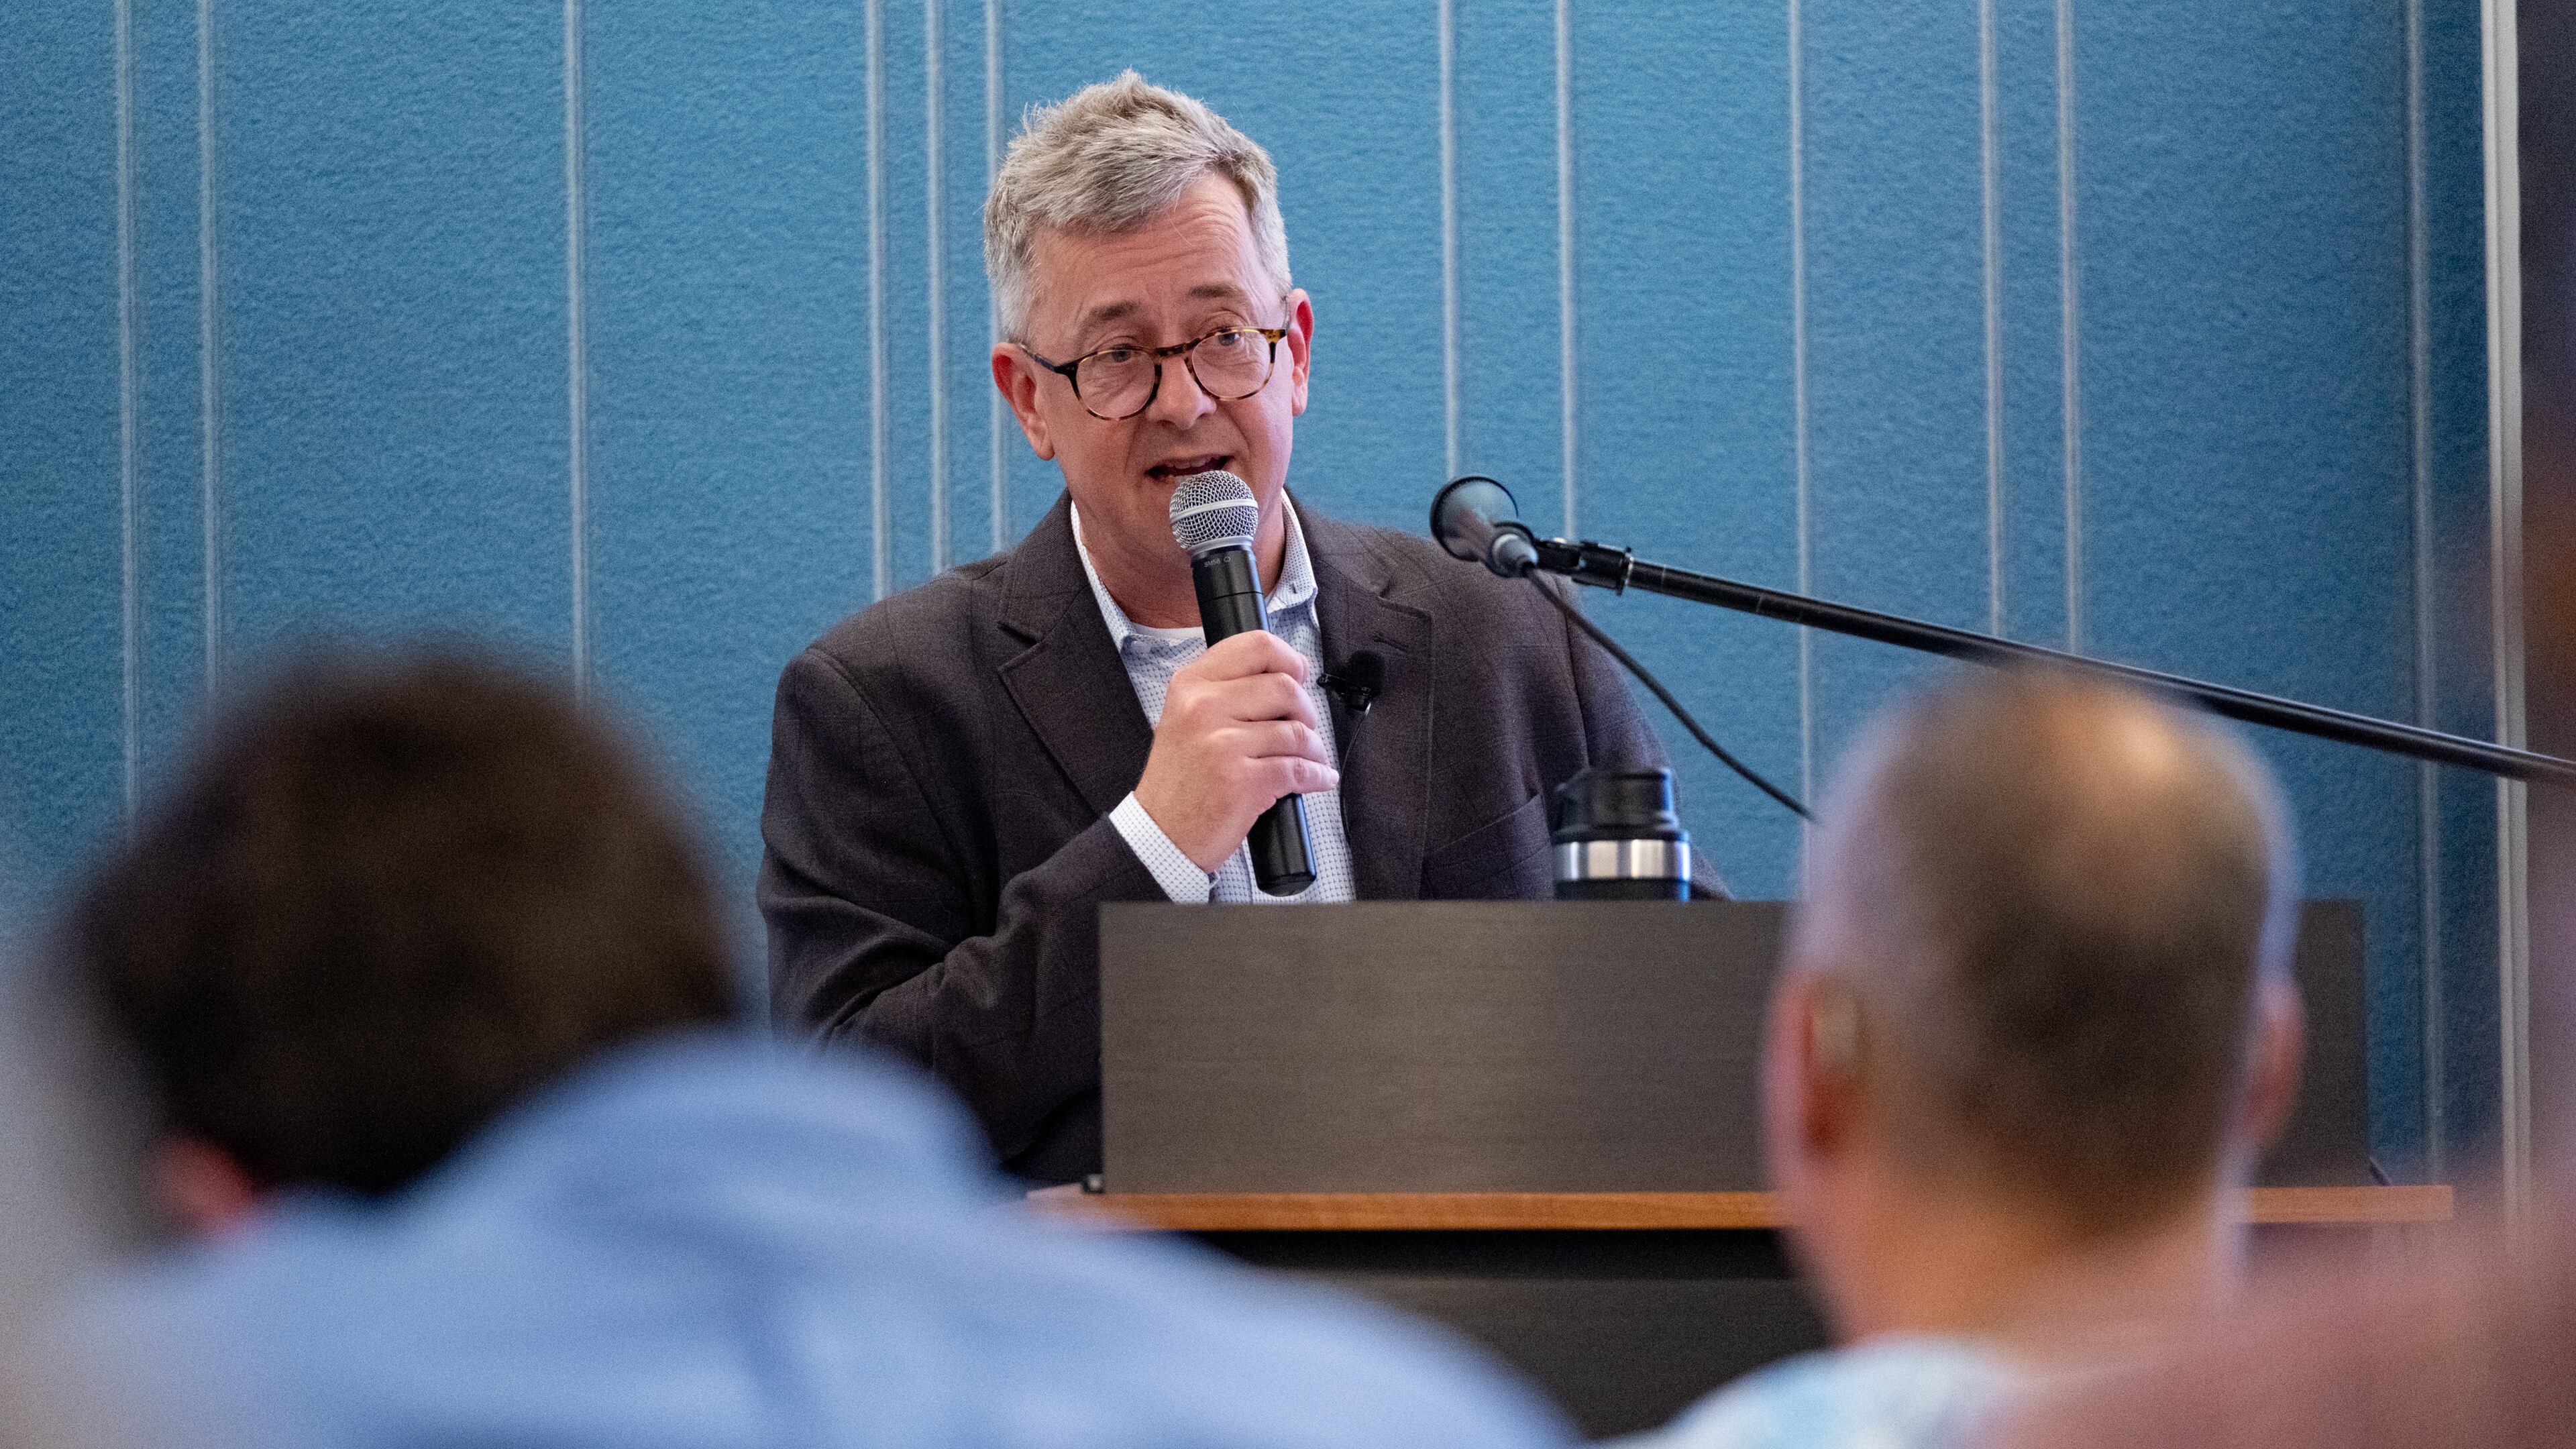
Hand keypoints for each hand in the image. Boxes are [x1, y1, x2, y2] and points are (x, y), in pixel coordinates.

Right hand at [1132, 630, 1338, 871]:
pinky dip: (1316, 775)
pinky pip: (1298, 769)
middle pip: (1284, 687)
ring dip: (1314, 747)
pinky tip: (1318, 778)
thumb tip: (1286, 677)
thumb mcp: (1184, 718)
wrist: (1160, 832)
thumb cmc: (1178, 780)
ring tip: (1310, 757)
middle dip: (1306, 710)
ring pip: (1296, 730)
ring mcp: (1222, 744)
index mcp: (1190, 685)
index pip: (1256, 646)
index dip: (1289, 659)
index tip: (1299, 675)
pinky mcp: (1242, 781)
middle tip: (1304, 726)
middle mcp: (1203, 707)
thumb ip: (1224, 691)